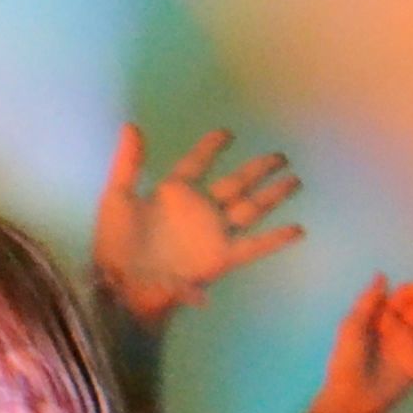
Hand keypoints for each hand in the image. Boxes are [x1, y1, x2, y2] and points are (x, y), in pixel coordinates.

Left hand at [92, 124, 302, 322]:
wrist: (123, 286)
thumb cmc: (115, 245)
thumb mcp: (117, 198)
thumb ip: (128, 163)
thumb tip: (132, 126)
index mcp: (174, 194)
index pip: (197, 163)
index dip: (210, 147)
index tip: (227, 133)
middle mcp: (200, 210)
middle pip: (236, 183)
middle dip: (258, 169)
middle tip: (280, 156)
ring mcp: (213, 233)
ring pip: (251, 208)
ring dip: (273, 195)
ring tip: (295, 180)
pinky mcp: (221, 258)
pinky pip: (254, 246)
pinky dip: (275, 239)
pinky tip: (297, 229)